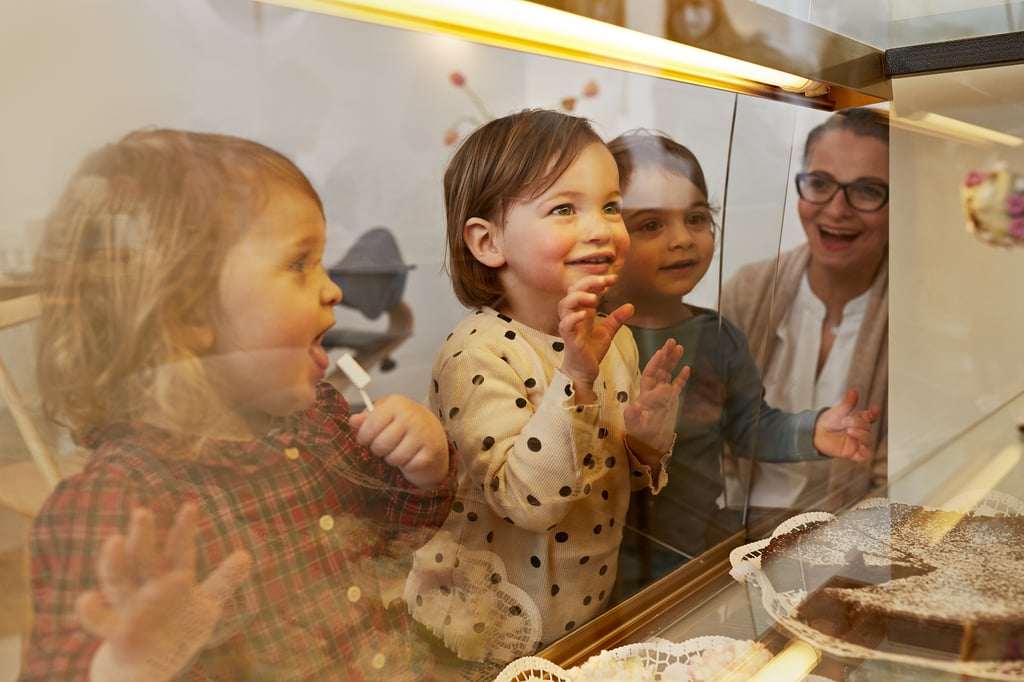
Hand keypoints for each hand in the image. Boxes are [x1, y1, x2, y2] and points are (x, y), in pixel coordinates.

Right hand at [77, 503, 251, 681]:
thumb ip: (223, 582)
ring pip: (117, 579)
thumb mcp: (206, 608)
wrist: (147, 665)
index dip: (184, 530)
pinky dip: (90, 610)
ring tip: (114, 540)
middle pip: (143, 557)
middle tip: (142, 512)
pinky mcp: (114, 630)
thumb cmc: (177, 630)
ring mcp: (129, 606)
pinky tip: (86, 599)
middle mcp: (148, 586)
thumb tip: (247, 554)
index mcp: (172, 578)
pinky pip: (98, 620)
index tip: (191, 507)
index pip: (180, 550)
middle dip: (142, 536)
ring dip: (114, 561)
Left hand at [349, 395, 450, 487]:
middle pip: (381, 444)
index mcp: (396, 404)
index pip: (371, 424)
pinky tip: (410, 455)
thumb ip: (367, 418)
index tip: (365, 438)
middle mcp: (411, 417)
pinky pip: (409, 466)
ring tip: (397, 449)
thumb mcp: (384, 414)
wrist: (432, 431)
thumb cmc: (403, 422)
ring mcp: (423, 434)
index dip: (364, 436)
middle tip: (384, 445)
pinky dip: (407, 465)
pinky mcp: (432, 450)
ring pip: (394, 458)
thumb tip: (353, 421)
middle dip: (378, 449)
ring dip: (392, 458)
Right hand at [558, 274, 633, 403]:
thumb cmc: (591, 351)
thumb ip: (617, 318)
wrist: (584, 372)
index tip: (614, 278)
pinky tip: (584, 314)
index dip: (598, 281)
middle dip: (587, 282)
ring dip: (578, 297)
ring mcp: (570, 326)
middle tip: (604, 281)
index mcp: (583, 311)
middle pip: (572, 291)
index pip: (585, 289)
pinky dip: (572, 317)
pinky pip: (565, 325)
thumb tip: (631, 306)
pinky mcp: (569, 339)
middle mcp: (574, 316)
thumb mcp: (607, 332)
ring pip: (565, 304)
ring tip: (593, 297)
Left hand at [624, 339, 688, 467]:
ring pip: (668, 374)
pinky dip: (681, 377)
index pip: (650, 375)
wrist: (649, 446)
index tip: (660, 352)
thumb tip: (634, 406)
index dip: (655, 364)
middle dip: (665, 356)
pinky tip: (687, 368)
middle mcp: (653, 392)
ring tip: (679, 347)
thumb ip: (635, 416)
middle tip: (672, 341)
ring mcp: (663, 396)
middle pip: (660, 370)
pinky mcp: (671, 402)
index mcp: (644, 395)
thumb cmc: (640, 437)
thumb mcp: (635, 427)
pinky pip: (677, 386)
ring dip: (673, 361)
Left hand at [812, 388, 881, 461]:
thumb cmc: (827, 422)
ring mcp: (857, 442)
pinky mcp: (852, 453)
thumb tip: (853, 391)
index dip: (874, 414)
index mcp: (858, 420)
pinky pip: (863, 456)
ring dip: (861, 435)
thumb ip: (847, 403)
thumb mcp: (837, 411)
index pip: (871, 417)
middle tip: (846, 422)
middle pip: (868, 428)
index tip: (874, 409)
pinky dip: (864, 453)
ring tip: (849, 431)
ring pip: (868, 440)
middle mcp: (859, 431)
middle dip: (859, 424)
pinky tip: (860, 448)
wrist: (815, 433)